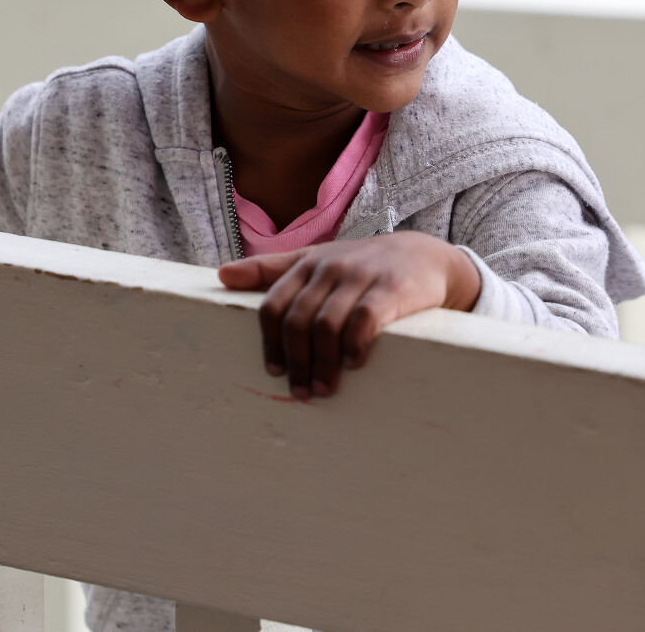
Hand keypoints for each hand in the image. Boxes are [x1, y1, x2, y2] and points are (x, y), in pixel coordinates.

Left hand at [218, 231, 480, 398]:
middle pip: (296, 321)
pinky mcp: (390, 289)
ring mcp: (359, 277)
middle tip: (300, 391)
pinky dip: (354, 346)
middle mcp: (328, 268)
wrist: (422, 255)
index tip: (273, 372)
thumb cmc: (361, 264)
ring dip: (322, 363)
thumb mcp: (315, 260)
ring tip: (324, 388)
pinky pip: (365, 320)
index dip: (269, 343)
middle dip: (295, 361)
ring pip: (326, 324)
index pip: (273, 305)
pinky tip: (354, 364)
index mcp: (306, 266)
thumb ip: (270, 269)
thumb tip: (222, 275)